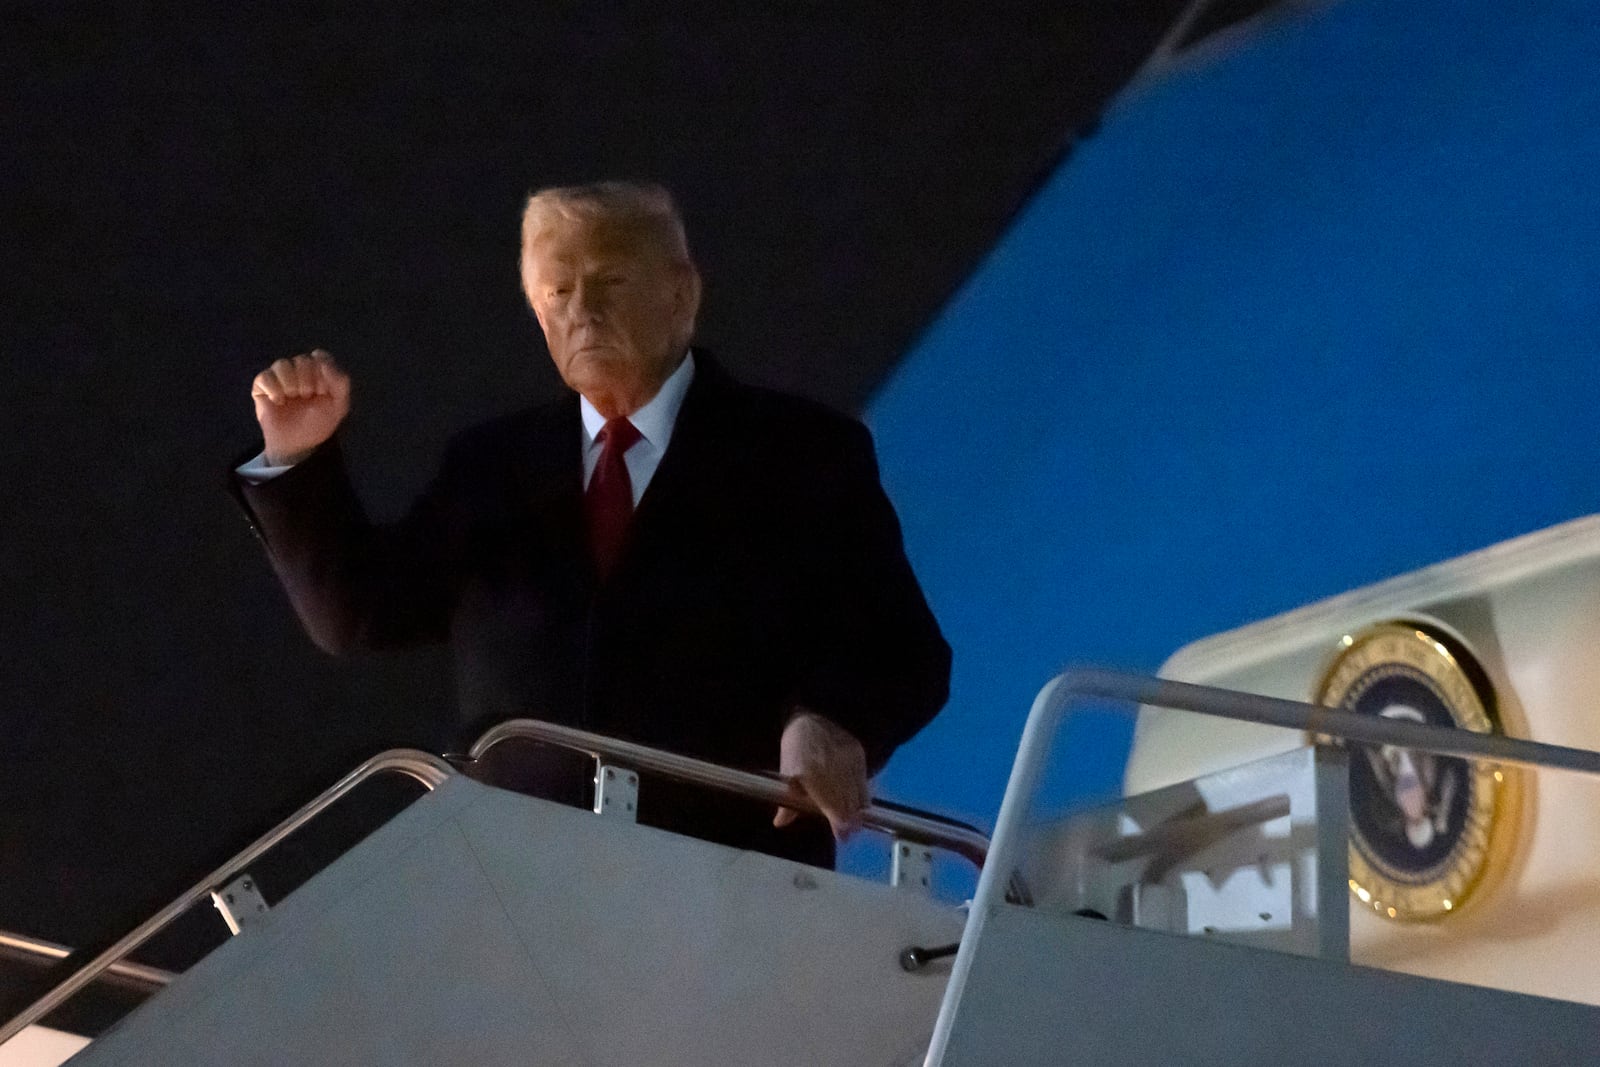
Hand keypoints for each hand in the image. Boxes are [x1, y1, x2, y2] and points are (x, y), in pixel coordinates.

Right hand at [250, 349, 351, 465]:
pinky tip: (279, 401)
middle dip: (307, 379)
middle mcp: (298, 370)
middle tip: (308, 396)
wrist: (298, 444)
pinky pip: (265, 376)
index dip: (322, 372)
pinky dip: (273, 388)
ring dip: (290, 382)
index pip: (320, 356)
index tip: (323, 390)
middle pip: (302, 360)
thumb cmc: (318, 423)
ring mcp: (279, 377)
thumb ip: (340, 381)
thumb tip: (322, 360)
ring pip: (282, 364)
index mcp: (319, 372)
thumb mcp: (339, 405)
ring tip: (293, 397)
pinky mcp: (262, 386)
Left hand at [773, 709, 868, 840]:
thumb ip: (787, 800)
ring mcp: (850, 764)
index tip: (843, 837)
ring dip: (857, 811)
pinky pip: (864, 783)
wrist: (817, 713)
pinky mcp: (860, 757)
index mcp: (813, 776)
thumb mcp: (787, 771)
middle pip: (848, 806)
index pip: (833, 808)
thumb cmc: (798, 745)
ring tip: (854, 822)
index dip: (840, 826)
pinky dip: (862, 795)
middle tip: (848, 834)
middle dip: (850, 823)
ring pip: (859, 797)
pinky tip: (859, 804)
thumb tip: (780, 822)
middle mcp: (834, 772)